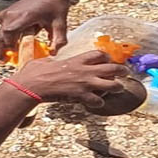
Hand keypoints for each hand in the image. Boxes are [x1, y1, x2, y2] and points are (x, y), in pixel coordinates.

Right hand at [0, 0, 73, 58]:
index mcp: (23, 17)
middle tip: (2, 62)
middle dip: (0, 50)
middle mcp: (12, 14)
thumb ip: (58, 40)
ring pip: (0, 31)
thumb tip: (53, 53)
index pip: (7, 34)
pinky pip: (2, 26)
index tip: (14, 56)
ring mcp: (8, 12)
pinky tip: (14, 41)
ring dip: (2, 43)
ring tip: (7, 54)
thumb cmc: (54, 4)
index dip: (8, 47)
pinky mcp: (8, 11)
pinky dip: (5, 35)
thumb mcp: (60, 23)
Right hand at [17, 51, 131, 106]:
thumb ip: (52, 60)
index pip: (99, 54)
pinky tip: (97, 103)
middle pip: (112, 68)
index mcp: (76, 60)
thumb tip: (49, 60)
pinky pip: (99, 101)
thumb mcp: (45, 61)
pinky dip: (100, 103)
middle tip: (125, 73)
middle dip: (121, 70)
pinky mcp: (81, 96)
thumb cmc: (34, 73)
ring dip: (117, 87)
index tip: (108, 60)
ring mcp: (85, 83)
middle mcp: (85, 70)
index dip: (107, 57)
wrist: (32, 85)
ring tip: (118, 89)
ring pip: (113, 85)